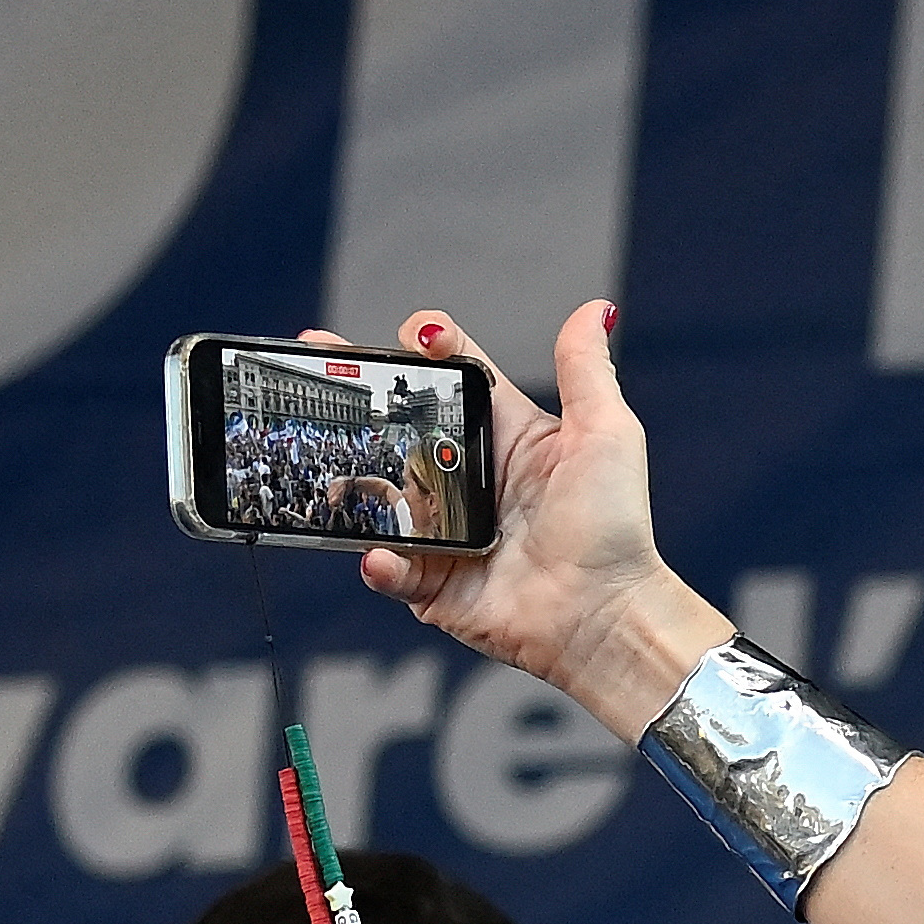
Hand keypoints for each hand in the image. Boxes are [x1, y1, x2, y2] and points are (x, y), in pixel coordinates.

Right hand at [295, 306, 726, 735]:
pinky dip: (380, 562)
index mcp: (506, 436)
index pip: (454, 377)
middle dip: (353, 391)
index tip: (410, 333)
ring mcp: (445, 530)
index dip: (425, 347)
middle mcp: (468, 478)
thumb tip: (594, 308)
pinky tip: (380, 554)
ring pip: (378, 492)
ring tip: (325, 452)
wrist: (607, 615)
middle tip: (308, 355)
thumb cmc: (616, 527)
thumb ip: (585, 371)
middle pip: (397, 425)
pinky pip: (390, 567)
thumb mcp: (606, 435)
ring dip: (347, 473)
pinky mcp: (433, 583)